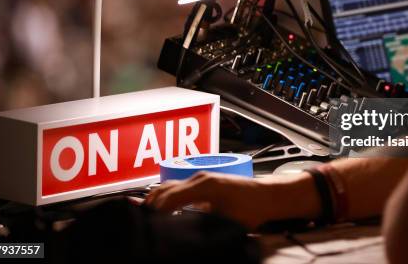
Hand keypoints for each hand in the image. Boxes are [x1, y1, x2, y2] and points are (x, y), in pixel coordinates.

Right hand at [145, 171, 319, 228]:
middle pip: (165, 190)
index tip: (147, 226)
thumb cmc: (251, 208)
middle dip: (151, 206)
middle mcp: (199, 177)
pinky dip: (165, 196)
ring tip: (144, 216)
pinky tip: (160, 209)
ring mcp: (201, 177)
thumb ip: (203, 222)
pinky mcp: (204, 181)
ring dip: (156, 199)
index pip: (170, 198)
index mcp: (204, 186)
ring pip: (169, 186)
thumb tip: (184, 231)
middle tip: (140, 223)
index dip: (157, 213)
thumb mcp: (227, 221)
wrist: (268, 195)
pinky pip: (177, 186)